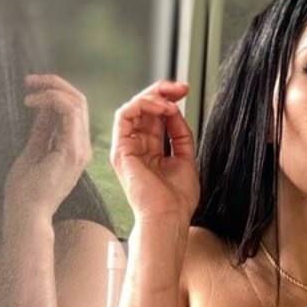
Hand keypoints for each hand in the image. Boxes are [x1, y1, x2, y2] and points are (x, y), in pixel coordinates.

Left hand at [4, 73, 92, 219]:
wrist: (27, 214)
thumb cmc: (26, 190)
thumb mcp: (33, 150)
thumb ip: (43, 129)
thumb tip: (45, 106)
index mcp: (74, 148)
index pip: (74, 109)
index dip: (55, 91)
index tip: (30, 90)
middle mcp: (82, 148)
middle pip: (79, 101)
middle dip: (54, 84)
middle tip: (29, 81)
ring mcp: (79, 149)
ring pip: (77, 102)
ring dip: (52, 89)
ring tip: (28, 93)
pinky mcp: (72, 151)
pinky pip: (70, 112)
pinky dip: (52, 100)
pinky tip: (32, 103)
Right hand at [110, 79, 198, 224]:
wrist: (168, 218)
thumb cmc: (177, 201)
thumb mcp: (186, 158)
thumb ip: (180, 133)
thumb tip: (175, 110)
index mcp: (152, 151)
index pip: (156, 116)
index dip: (169, 100)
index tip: (185, 92)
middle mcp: (138, 148)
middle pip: (144, 108)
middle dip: (162, 92)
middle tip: (180, 88)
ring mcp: (127, 148)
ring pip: (133, 108)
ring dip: (153, 97)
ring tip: (170, 102)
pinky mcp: (120, 150)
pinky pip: (124, 115)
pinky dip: (143, 105)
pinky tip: (161, 109)